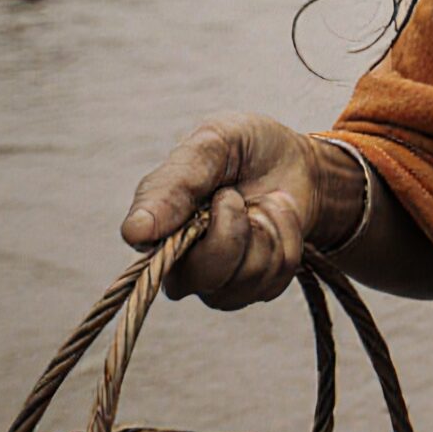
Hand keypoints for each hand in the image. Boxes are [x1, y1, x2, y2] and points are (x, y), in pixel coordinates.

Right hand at [121, 112, 363, 308]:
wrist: (297, 161)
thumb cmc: (247, 149)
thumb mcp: (212, 143)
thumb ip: (175, 182)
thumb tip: (135, 233)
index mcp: (158, 229)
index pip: (151, 262)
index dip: (183, 240)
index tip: (218, 196)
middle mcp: (182, 264)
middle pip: (203, 276)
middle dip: (234, 229)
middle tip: (234, 194)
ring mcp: (219, 281)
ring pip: (245, 278)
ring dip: (266, 231)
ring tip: (261, 204)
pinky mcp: (255, 288)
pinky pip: (275, 278)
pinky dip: (286, 240)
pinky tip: (277, 220)